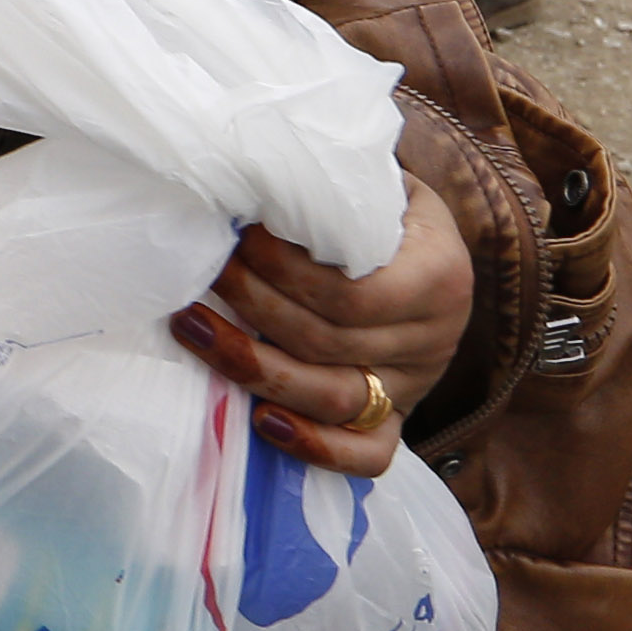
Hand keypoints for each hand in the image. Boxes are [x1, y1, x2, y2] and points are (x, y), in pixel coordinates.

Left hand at [170, 175, 472, 475]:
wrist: (427, 248)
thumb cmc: (386, 208)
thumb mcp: (379, 182)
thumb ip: (335, 186)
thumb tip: (254, 173)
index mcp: (440, 277)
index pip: (353, 294)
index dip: (286, 271)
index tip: (239, 237)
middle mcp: (434, 339)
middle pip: (328, 343)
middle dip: (252, 306)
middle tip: (204, 271)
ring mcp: (414, 386)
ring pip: (331, 398)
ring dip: (253, 366)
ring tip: (191, 327)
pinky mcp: (395, 419)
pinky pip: (366, 457)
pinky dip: (315, 448)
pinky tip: (260, 421)